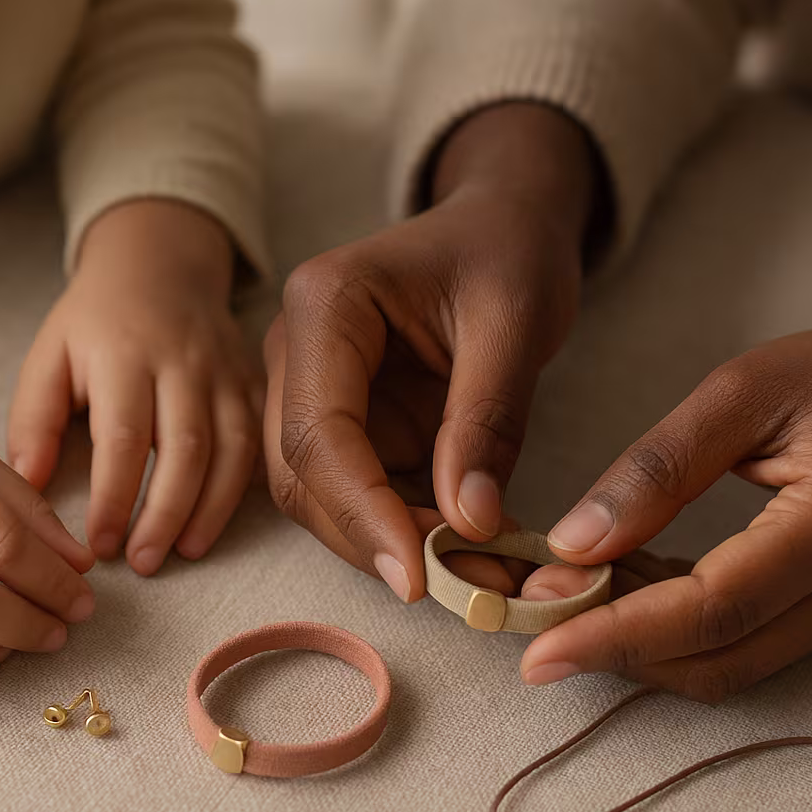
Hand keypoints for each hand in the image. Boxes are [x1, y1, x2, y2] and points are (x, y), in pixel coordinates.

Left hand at [9, 200, 258, 574]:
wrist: (160, 262)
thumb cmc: (95, 320)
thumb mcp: (48, 354)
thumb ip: (33, 419)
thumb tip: (30, 486)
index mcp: (125, 352)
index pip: (123, 436)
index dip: (113, 497)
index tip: (98, 544)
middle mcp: (183, 361)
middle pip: (185, 448)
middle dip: (165, 514)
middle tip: (143, 563)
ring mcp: (226, 371)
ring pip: (231, 449)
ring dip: (211, 508)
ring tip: (184, 551)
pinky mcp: (254, 381)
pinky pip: (260, 440)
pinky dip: (246, 486)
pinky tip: (221, 521)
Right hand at [264, 102, 600, 602]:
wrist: (503, 224)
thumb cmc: (507, 251)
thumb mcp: (515, 321)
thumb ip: (487, 420)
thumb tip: (469, 523)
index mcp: (324, 305)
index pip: (318, 431)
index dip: (362, 512)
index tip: (419, 575)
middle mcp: (295, 351)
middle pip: (301, 475)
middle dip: (374, 540)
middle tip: (467, 586)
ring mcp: (311, 390)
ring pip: (317, 497)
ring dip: (386, 545)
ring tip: (478, 573)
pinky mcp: (343, 425)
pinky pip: (355, 496)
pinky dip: (403, 532)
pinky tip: (466, 550)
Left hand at [519, 294, 811, 701]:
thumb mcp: (744, 389)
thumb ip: (658, 470)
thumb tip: (570, 545)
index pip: (712, 609)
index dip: (616, 636)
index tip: (533, 651)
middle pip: (716, 660)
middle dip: (614, 654)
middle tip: (526, 627)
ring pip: (727, 668)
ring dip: (639, 650)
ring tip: (562, 603)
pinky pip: (742, 647)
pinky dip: (672, 633)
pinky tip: (617, 592)